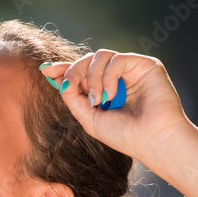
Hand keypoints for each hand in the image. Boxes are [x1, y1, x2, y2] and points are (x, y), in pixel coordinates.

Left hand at [40, 49, 192, 162]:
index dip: (64, 69)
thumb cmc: (125, 135)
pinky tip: (112, 95)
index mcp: (105, 90)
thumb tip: (56, 78)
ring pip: (100, 56)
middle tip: (68, 86)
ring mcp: (132, 70)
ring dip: (92, 77)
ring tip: (98, 100)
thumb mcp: (89, 118)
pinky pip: (117, 59)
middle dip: (73, 71)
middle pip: (88, 60)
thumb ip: (73, 98)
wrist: (152, 140)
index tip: (45, 70)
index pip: (82, 73)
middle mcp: (118, 78)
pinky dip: (109, 76)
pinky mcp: (145, 64)